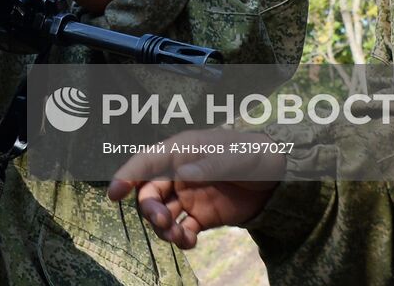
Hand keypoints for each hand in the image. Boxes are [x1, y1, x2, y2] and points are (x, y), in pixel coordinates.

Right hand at [106, 129, 282, 248]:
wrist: (279, 177)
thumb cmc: (255, 155)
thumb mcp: (236, 156)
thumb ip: (210, 164)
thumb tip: (181, 174)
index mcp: (182, 151)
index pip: (146, 162)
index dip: (126, 175)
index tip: (113, 193)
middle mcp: (179, 173)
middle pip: (149, 192)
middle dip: (149, 209)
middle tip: (163, 221)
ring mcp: (188, 195)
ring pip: (161, 213)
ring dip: (163, 227)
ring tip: (179, 236)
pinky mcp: (200, 214)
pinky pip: (181, 228)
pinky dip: (180, 237)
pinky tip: (189, 241)